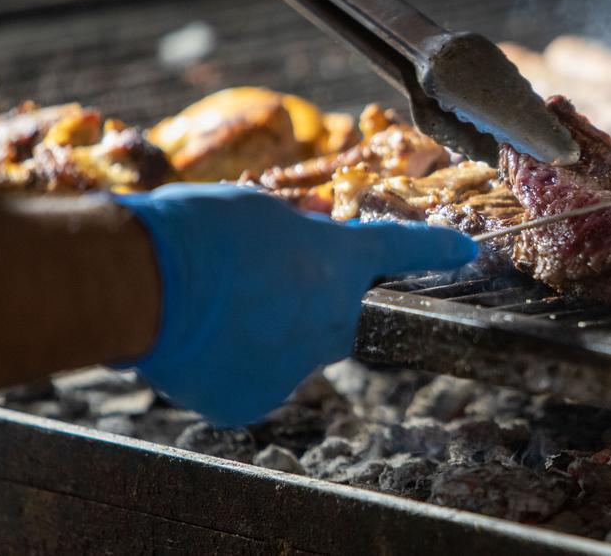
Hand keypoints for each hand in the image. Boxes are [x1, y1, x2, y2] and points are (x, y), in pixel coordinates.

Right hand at [114, 184, 476, 425]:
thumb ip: (296, 229)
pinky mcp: (253, 401)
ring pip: (287, 348)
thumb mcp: (259, 209)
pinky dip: (226, 363)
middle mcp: (333, 320)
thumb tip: (307, 235)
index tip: (465, 251)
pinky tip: (198, 341)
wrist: (145, 284)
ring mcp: (296, 368)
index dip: (435, 249)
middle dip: (304, 296)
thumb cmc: (198, 231)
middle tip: (252, 278)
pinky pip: (248, 378)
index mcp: (339, 261)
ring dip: (260, 329)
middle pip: (333, 312)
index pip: (400, 251)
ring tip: (210, 306)